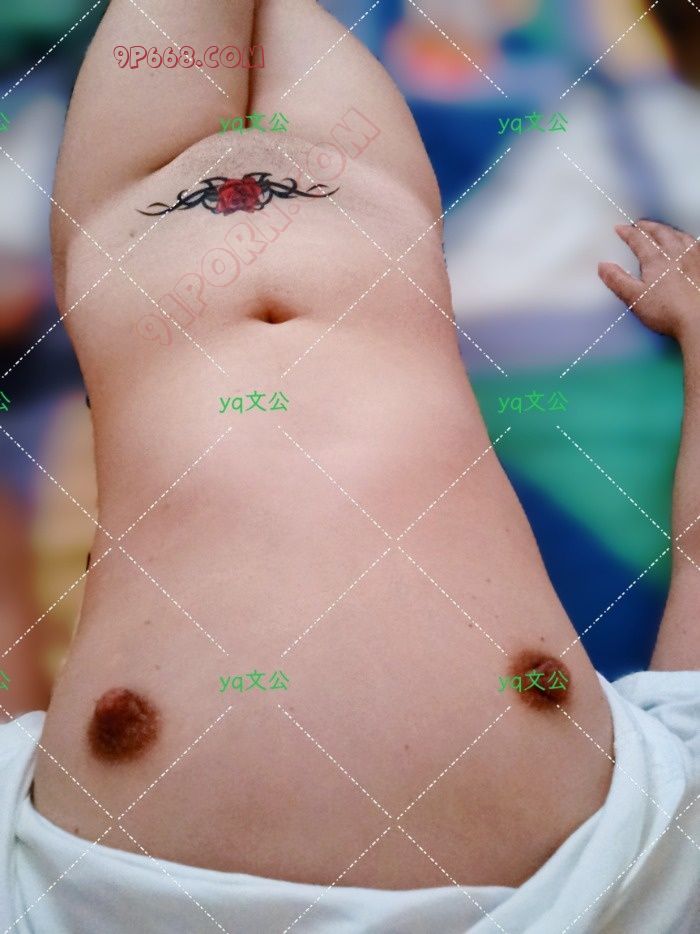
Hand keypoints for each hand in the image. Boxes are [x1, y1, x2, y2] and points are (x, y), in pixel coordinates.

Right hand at [598, 220, 699, 338]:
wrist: (698, 320)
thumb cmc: (669, 311)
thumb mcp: (635, 298)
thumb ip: (617, 280)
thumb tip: (603, 266)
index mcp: (656, 258)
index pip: (638, 239)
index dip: (627, 232)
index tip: (620, 229)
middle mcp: (676, 252)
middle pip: (660, 232)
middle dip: (647, 226)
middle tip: (639, 225)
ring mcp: (693, 258)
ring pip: (679, 235)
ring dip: (668, 230)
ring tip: (662, 230)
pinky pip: (696, 245)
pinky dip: (687, 240)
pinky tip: (687, 244)